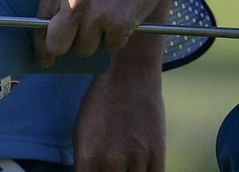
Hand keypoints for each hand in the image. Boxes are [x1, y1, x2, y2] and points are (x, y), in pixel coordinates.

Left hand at [36, 0, 168, 65]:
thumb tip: (53, 32)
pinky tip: (124, 16)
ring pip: (85, 49)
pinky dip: (117, 37)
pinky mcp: (118, 25)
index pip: (39, 24)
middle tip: (78, 42)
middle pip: (57, 45)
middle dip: (66, 47)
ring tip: (108, 15)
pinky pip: (111, 46)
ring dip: (96, 40)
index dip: (42, 44)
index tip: (46, 57)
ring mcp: (96, 14)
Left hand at [74, 55, 165, 171]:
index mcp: (87, 158)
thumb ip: (85, 164)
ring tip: (126, 164)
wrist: (128, 75)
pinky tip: (141, 169)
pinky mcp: (157, 155)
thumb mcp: (81, 134)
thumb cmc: (100, 103)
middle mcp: (111, 163)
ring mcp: (136, 160)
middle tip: (112, 166)